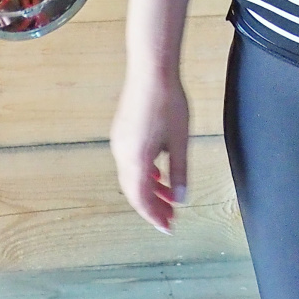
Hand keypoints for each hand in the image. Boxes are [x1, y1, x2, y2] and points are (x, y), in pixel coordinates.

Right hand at [111, 67, 189, 233]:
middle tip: (170, 217)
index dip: (154, 216)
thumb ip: (179, 172)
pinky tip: (157, 171)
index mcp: (135, 159)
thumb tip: (180, 198)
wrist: (151, 70)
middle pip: (134, 190)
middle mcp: (122, 153)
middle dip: (153, 206)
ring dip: (150, 189)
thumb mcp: (180, 141)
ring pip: (132, 176)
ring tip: (169, 196)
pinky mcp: (122, 131)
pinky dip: (144, 173)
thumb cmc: (168, 103)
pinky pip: (129, 161)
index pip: (141, 199)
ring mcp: (119, 141)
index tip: (167, 228)